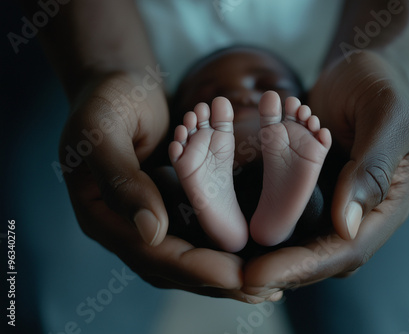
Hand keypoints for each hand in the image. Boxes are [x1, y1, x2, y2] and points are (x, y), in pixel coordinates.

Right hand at [60, 72, 264, 301]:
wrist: (118, 86)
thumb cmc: (106, 101)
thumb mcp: (104, 131)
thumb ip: (122, 181)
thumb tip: (151, 232)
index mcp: (102, 216)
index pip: (152, 255)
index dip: (196, 268)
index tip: (237, 277)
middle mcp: (125, 226)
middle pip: (174, 266)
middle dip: (217, 279)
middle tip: (262, 290)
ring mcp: (146, 217)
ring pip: (187, 255)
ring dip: (223, 268)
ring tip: (262, 280)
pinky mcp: (165, 205)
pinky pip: (194, 231)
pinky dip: (220, 242)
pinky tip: (249, 248)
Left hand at [242, 51, 408, 293]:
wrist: (363, 68)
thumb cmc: (382, 86)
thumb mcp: (387, 118)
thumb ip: (372, 168)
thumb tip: (347, 226)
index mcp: (387, 204)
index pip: (345, 250)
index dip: (303, 267)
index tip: (260, 275)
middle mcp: (360, 212)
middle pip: (320, 255)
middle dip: (279, 269)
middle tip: (235, 279)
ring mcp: (336, 202)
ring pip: (301, 239)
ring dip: (267, 250)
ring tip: (228, 260)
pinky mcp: (316, 187)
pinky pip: (289, 211)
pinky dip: (263, 217)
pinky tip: (233, 224)